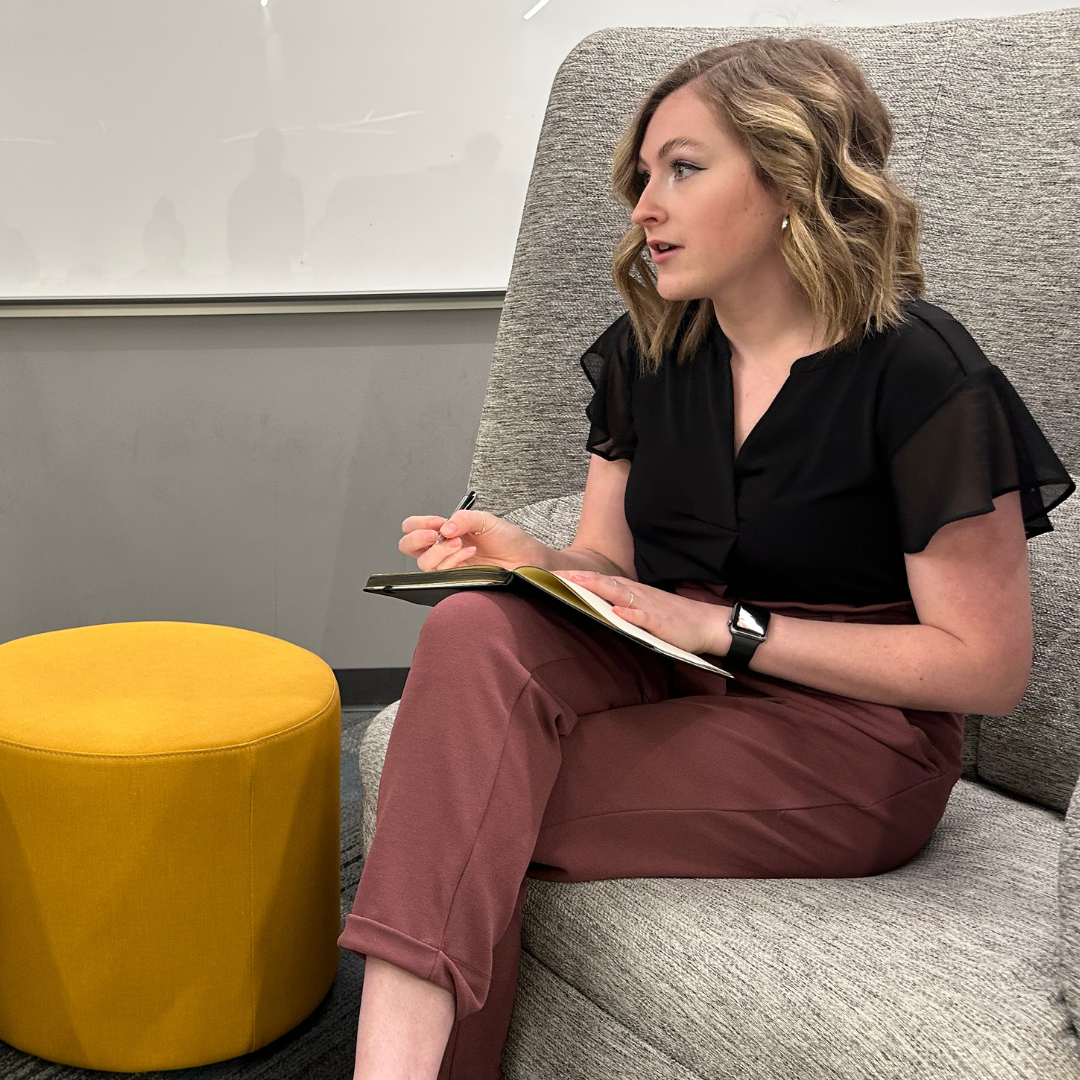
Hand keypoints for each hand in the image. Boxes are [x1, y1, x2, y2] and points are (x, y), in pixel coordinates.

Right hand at [399, 509, 540, 571]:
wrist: (527, 558)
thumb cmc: (508, 539)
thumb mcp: (485, 519)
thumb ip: (463, 518)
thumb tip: (444, 527)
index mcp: (445, 531)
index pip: (413, 527)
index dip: (419, 524)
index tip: (437, 522)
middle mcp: (442, 548)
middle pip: (408, 547)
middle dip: (417, 539)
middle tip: (435, 535)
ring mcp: (448, 566)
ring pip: (424, 563)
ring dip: (441, 550)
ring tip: (461, 543)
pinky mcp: (456, 580)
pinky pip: (441, 575)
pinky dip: (453, 561)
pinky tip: (470, 553)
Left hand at [554, 571, 730, 655]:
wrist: (706, 623)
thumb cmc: (674, 617)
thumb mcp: (644, 608)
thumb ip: (622, 605)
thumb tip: (598, 605)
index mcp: (632, 592)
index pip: (601, 580)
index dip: (578, 577)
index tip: (554, 574)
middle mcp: (638, 595)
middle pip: (605, 582)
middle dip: (580, 578)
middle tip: (555, 575)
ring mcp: (649, 607)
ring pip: (620, 595)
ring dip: (598, 589)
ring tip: (577, 585)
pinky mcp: (661, 623)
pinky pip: (644, 617)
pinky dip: (630, 614)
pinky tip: (617, 612)